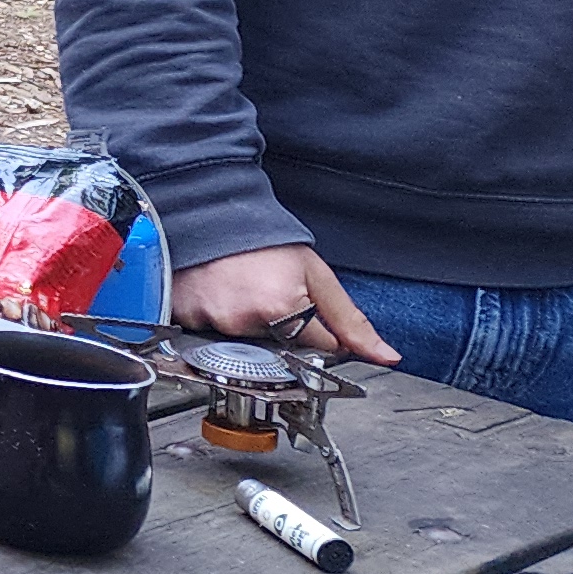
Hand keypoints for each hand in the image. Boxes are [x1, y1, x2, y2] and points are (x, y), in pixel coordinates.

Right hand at [173, 243, 398, 363]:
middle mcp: (245, 321)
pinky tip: (217, 296)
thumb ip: (351, 320)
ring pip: (244, 344)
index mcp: (282, 309)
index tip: (301, 306)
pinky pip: (208, 335)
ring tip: (240, 292)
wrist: (208, 216)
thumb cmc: (260, 241)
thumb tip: (386, 357)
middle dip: (279, 328)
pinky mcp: (187, 319)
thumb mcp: (316, 275)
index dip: (315, 327)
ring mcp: (213, 322)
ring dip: (246, 325)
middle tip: (266, 294)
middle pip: (278, 348)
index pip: (317, 347)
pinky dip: (215, 319)